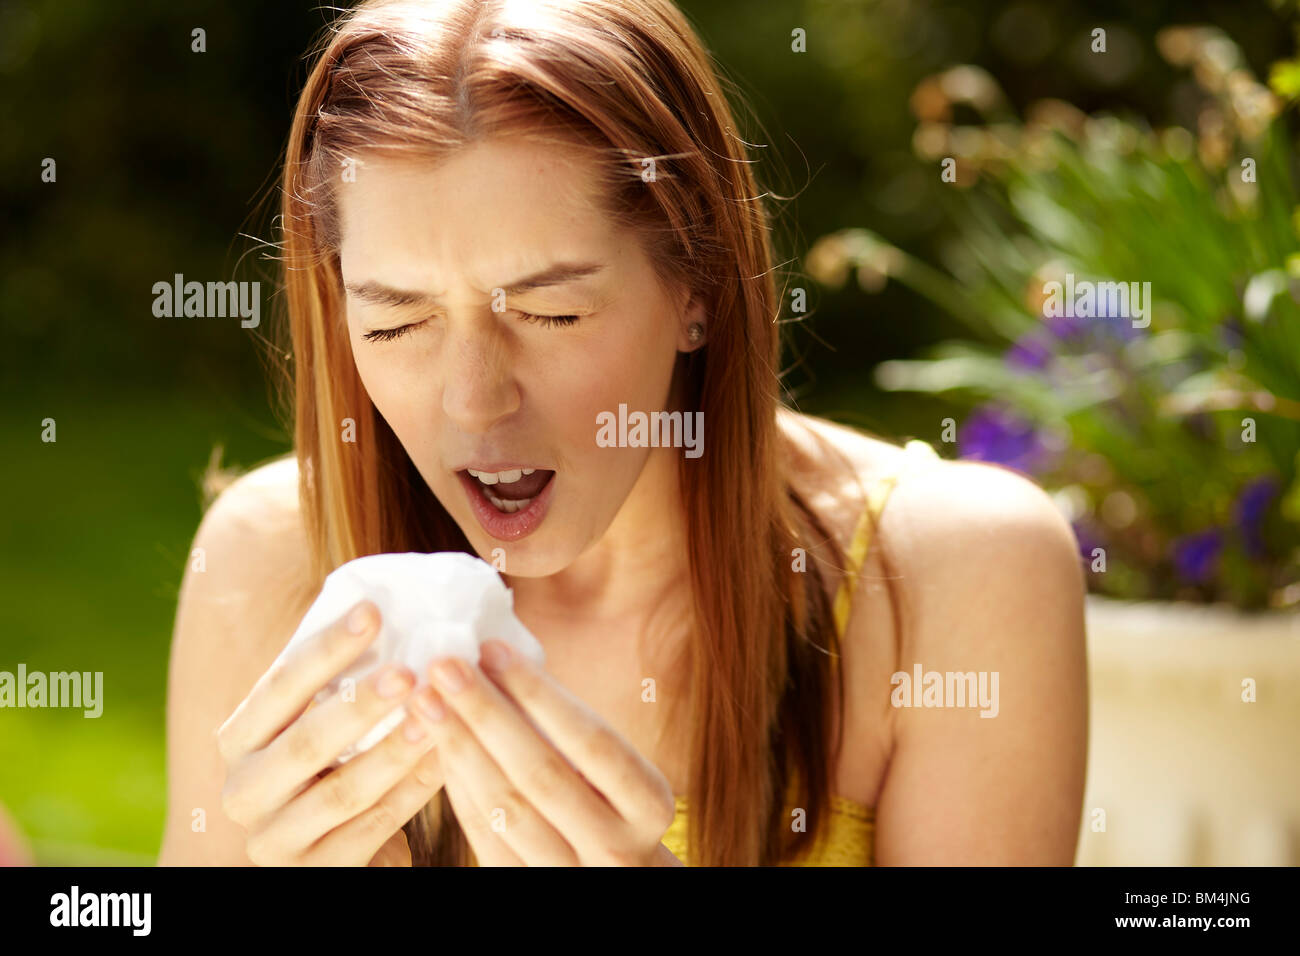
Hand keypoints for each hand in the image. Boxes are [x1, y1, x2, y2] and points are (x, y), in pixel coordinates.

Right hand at [215, 600, 448, 865]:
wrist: (331, 855)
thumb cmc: (334, 770)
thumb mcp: (320, 728)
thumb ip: (335, 684)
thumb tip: (387, 605)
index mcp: (241, 739)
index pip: (279, 686)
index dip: (326, 648)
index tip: (373, 611)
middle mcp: (244, 790)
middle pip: (304, 743)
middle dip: (359, 704)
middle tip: (408, 672)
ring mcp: (274, 840)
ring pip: (341, 792)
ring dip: (393, 751)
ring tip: (432, 716)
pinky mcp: (314, 875)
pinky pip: (371, 829)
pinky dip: (411, 792)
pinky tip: (444, 760)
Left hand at [420, 640, 681, 865]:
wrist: (621, 884)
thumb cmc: (616, 810)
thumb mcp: (621, 775)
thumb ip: (573, 732)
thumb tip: (500, 663)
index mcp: (650, 806)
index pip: (592, 741)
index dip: (538, 694)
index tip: (491, 648)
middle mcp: (617, 848)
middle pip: (541, 773)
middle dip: (486, 713)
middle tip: (444, 665)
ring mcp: (572, 877)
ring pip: (506, 808)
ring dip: (461, 748)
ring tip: (427, 700)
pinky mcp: (526, 890)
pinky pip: (485, 836)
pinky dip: (459, 787)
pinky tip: (439, 745)